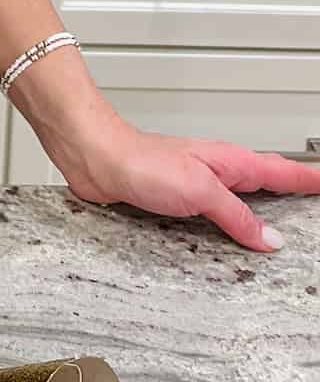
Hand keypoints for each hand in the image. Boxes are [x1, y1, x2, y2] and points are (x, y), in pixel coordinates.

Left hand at [55, 115, 319, 251]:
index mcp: (230, 163)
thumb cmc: (141, 160)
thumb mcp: (200, 190)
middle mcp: (216, 171)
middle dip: (294, 188)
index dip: (308, 177)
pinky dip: (231, 221)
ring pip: (241, 198)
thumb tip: (269, 239)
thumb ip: (236, 215)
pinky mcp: (177, 199)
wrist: (97, 157)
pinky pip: (215, 213)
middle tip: (314, 194)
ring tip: (285, 219)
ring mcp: (197, 184)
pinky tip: (231, 232)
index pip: (281, 171)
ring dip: (263, 207)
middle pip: (266, 182)